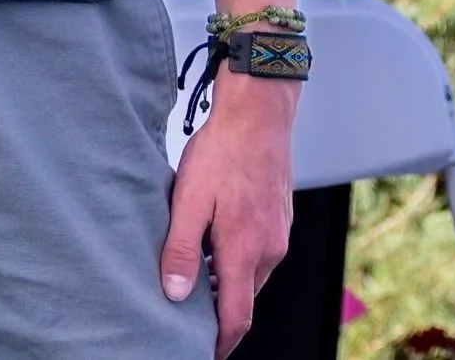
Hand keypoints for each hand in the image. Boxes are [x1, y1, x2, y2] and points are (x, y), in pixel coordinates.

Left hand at [163, 72, 295, 354]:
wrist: (258, 118)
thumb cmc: (220, 155)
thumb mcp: (189, 200)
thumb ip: (182, 249)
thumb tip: (176, 295)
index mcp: (244, 252)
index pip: (236, 316)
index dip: (221, 341)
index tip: (204, 352)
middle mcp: (268, 251)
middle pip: (244, 299)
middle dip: (220, 314)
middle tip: (188, 318)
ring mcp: (278, 236)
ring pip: (250, 276)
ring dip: (226, 284)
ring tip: (194, 280)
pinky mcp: (279, 221)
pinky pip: (258, 255)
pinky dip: (236, 261)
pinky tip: (213, 244)